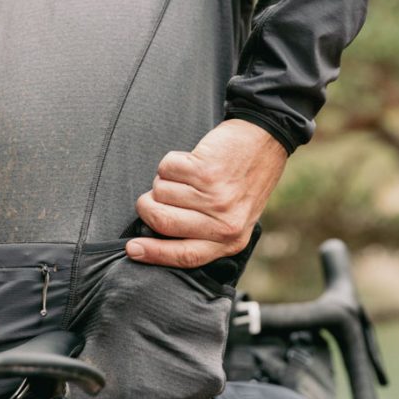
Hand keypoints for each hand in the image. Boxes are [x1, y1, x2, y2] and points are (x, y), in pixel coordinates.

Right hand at [126, 120, 287, 267]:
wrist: (265, 142)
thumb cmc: (244, 180)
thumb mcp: (235, 218)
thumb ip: (205, 233)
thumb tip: (158, 238)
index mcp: (230, 241)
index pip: (185, 256)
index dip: (154, 254)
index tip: (133, 249)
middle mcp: (224, 224)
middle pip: (163, 223)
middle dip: (147, 207)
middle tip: (150, 198)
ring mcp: (215, 198)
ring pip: (161, 192)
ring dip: (165, 180)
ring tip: (188, 176)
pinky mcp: (207, 171)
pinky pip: (166, 169)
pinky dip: (172, 162)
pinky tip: (192, 160)